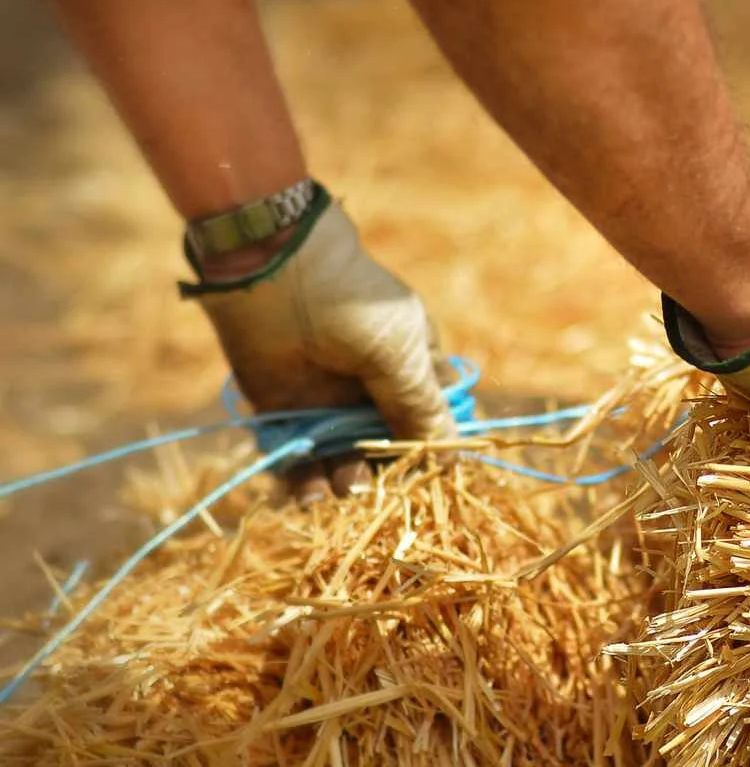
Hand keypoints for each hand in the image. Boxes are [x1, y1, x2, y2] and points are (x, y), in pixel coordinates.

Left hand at [181, 184, 452, 499]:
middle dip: (387, 472)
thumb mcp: (403, 359)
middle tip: (382, 487)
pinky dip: (304, 480)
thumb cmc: (356, 307)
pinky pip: (298, 457)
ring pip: (344, 457)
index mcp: (411, 366)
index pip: (431, 416)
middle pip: (387, 446)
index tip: (431, 476)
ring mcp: (328, 401)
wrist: (277, 275)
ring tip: (345, 488)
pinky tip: (310, 493)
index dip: (432, 447)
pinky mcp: (285, 411)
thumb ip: (422, 411)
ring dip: (347, 479)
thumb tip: (453, 458)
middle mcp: (371, 388)